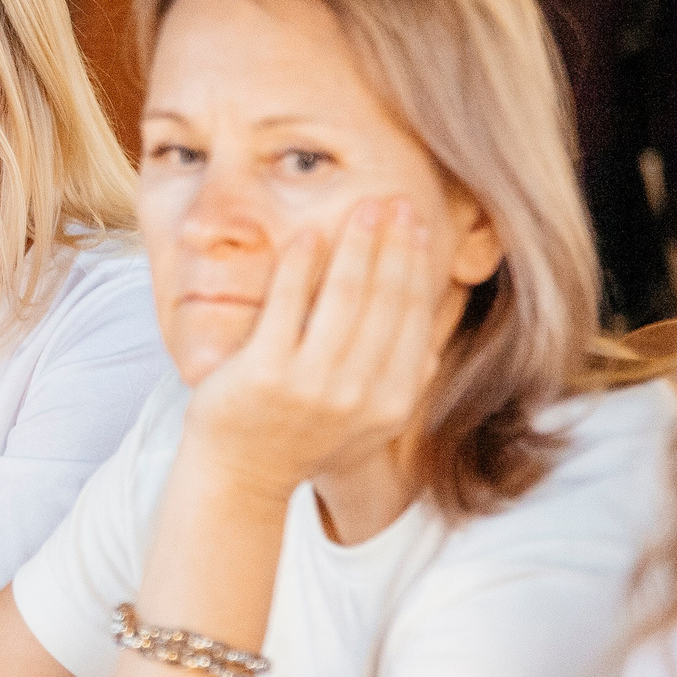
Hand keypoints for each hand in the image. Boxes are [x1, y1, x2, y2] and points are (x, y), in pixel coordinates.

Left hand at [181, 199, 444, 500]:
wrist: (240, 475)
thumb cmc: (304, 437)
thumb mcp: (369, 422)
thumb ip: (403, 381)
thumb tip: (435, 335)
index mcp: (393, 402)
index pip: (414, 317)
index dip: (418, 265)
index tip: (418, 226)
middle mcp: (359, 395)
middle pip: (386, 299)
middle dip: (394, 243)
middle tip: (396, 201)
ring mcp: (312, 384)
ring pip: (346, 296)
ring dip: (357, 244)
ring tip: (362, 208)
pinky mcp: (265, 373)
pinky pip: (289, 304)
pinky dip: (301, 266)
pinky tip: (306, 236)